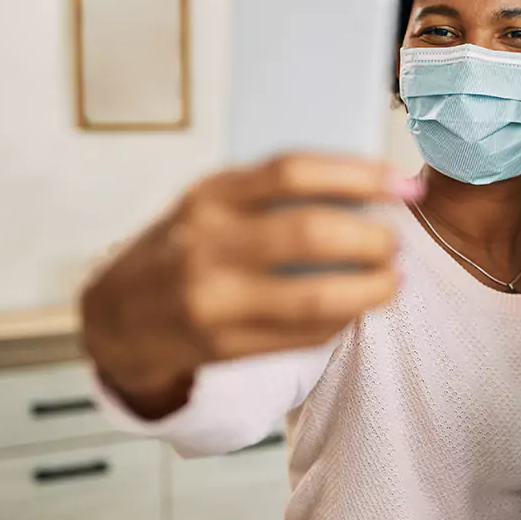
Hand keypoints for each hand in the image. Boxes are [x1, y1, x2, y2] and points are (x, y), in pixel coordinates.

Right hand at [81, 153, 420, 417]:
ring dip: (370, 290)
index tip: (405, 185)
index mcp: (210, 195)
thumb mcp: (213, 204)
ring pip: (315, 297)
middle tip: (397, 244)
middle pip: (311, 234)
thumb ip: (275, 194)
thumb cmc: (183, 249)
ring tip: (393, 282)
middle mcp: (206, 242)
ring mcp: (212, 299)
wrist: (115, 317)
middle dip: (372, 240)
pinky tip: (354, 311)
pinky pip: (303, 336)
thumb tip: (373, 187)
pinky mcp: (222, 347)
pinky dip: (341, 322)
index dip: (359, 175)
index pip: (293, 172)